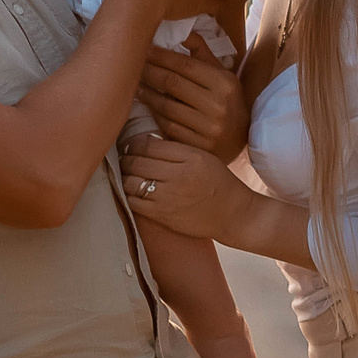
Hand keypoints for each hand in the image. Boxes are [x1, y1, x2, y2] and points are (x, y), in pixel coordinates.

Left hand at [123, 134, 258, 242]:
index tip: (131, 144)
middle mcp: (179, 176)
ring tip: (127, 173)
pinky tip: (133, 190)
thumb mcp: (204, 157)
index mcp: (190, 158)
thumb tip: (145, 141)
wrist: (234, 214)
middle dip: (126, 158)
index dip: (134, 143)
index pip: (149, 145)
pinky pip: (134, 202)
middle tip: (124, 156)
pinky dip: (128, 194)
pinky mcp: (163, 215)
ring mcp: (169, 197)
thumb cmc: (219, 183)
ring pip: (131, 182)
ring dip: (125, 176)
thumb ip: (177, 149)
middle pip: (137, 162)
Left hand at [141, 36, 249, 157]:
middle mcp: (218, 105)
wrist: (240, 142)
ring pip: (167, 106)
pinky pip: (168, 126)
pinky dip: (154, 113)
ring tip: (135, 84)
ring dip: (147, 93)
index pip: (186, 65)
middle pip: (173, 84)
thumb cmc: (227, 102)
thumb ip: (203, 54)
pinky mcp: (197, 146)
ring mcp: (208, 128)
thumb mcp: (224, 76)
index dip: (162, 56)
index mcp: (224, 84)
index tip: (145, 48)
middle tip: (132, 63)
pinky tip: (146, 104)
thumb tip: (183, 31)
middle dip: (150, 71)